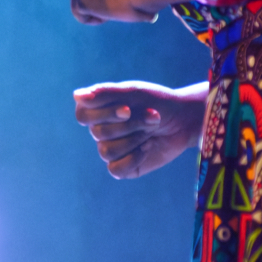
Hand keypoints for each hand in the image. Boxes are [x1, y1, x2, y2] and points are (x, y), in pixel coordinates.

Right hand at [72, 80, 205, 178]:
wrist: (184, 120)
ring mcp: (111, 148)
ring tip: (152, 130)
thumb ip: (105, 93)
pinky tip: (148, 147)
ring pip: (106, 151)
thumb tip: (77, 96)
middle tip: (152, 116)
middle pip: (99, 133)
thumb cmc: (156, 101)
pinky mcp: (124, 167)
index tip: (127, 109)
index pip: (82, 115)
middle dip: (130, 125)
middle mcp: (100, 129)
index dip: (104, 114)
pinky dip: (134, 158)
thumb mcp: (132, 93)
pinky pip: (115, 169)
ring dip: (134, 139)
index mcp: (97, 109)